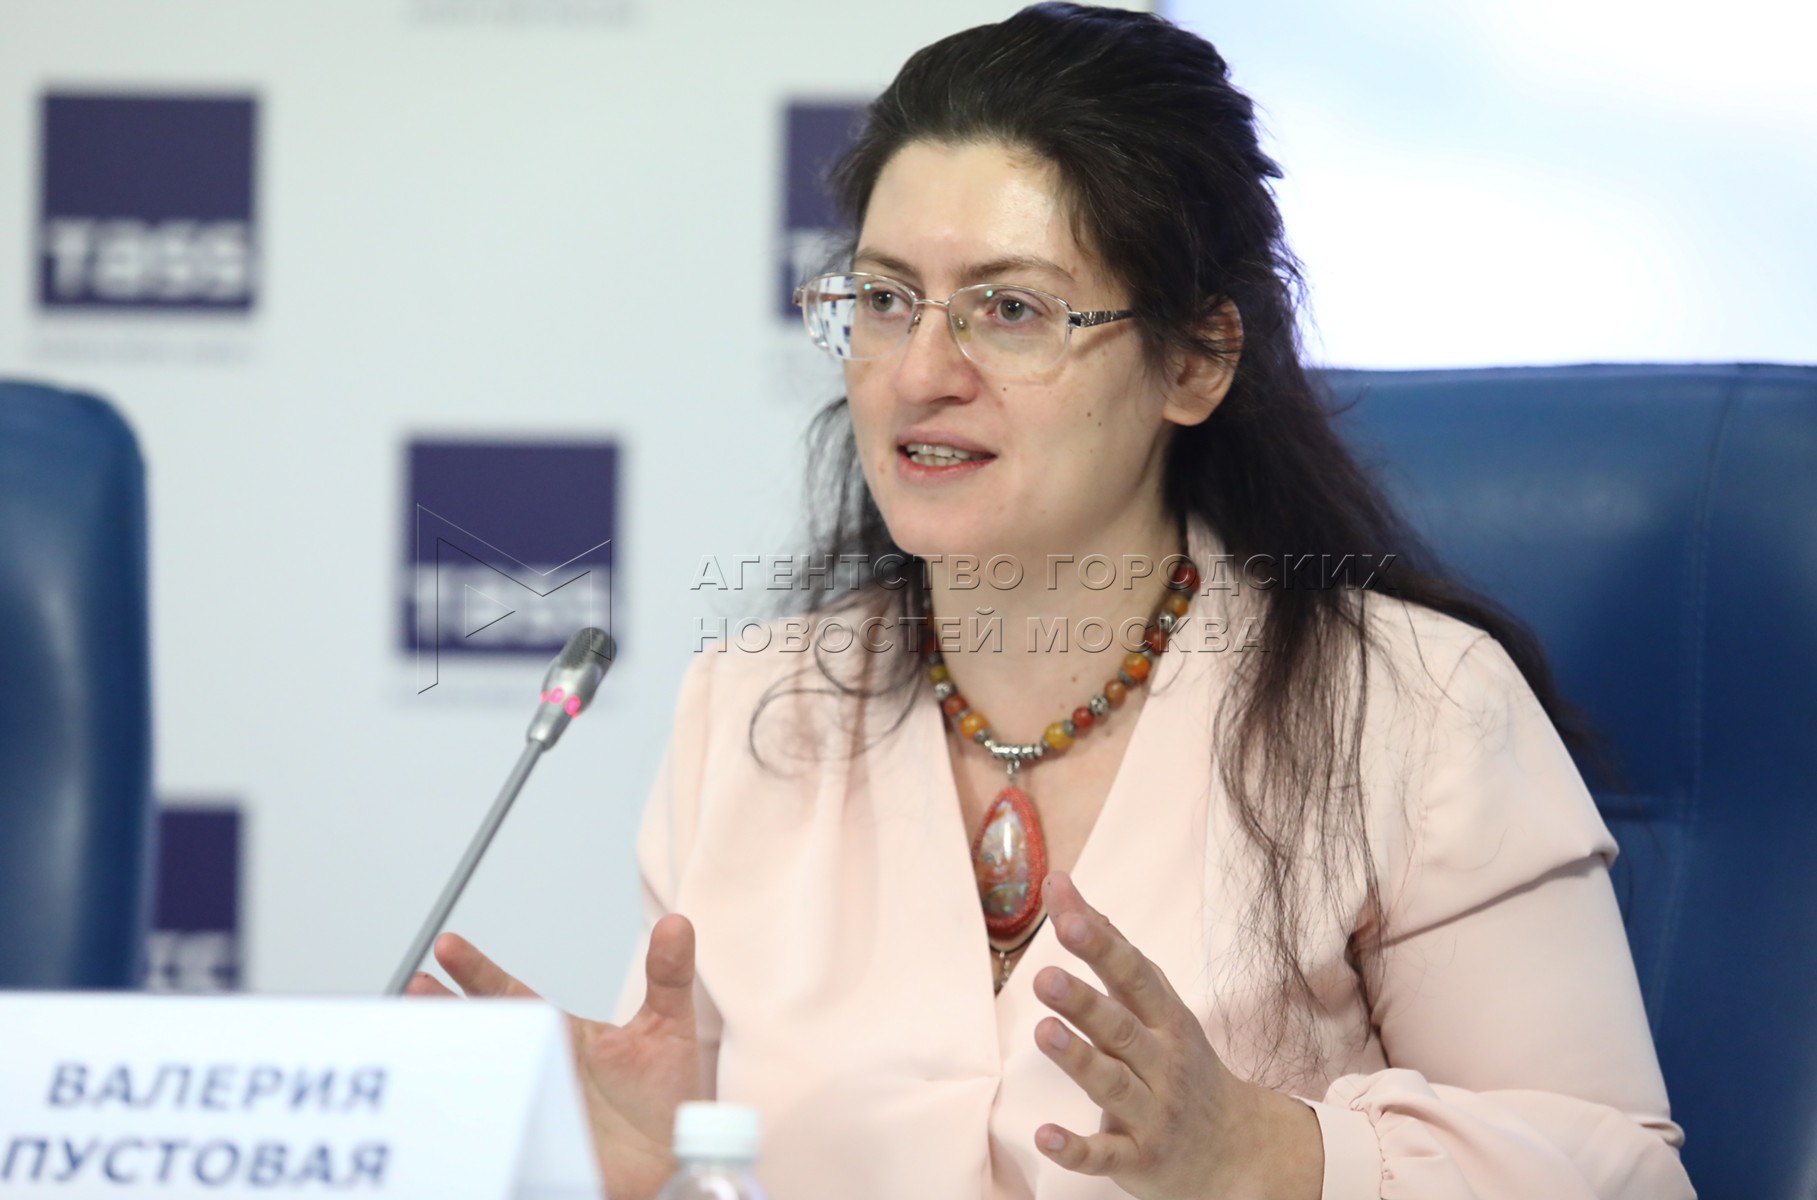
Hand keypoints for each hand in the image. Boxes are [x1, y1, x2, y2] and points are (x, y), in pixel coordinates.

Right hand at [405, 914, 706, 1199]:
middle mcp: (539, 1067)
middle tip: (415, 989)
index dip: (478, 972)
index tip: (449, 947)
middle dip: (444, 1012)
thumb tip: (677, 924)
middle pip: (482, 1034)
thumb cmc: (667, 1098)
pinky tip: (447, 1110)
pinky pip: (492, 1132)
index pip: (511, 996)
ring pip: (478, 1080)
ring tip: (416, 1041)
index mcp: (562, 1035)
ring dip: (447, 1063)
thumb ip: (669, 976)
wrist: (673, 1165)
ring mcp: (532, 1105)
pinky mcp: (535, 1147)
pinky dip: (467, 1122)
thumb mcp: (670, 1029)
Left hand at [1032, 873, 1322, 1199]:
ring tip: (1044, 1032)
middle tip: (1046, 977)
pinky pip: (1106, 1155)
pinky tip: (1047, 1135)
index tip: (1064, 915)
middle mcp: (1163, 1063)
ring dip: (1080, 1060)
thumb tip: (1058, 883)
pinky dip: (1076, 1147)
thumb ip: (1106, 946)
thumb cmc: (1179, 1063)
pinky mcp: (1139, 1159)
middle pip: (1121, 1028)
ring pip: (1113, 1084)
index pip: (1132, 975)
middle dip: (1085, 1002)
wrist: (1237, 1150)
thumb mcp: (1156, 1004)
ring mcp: (1153, 1112)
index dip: (1099, 945)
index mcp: (1165, 1019)